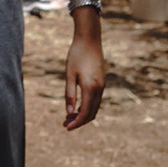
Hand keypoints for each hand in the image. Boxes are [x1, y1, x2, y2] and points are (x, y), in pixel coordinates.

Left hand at [64, 8, 105, 129]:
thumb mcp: (69, 74)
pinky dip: (87, 107)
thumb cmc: (77, 55)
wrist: (89, 39)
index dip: (76, 123)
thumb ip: (69, 94)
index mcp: (91, 88)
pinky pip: (96, 100)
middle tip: (65, 123)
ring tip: (69, 116)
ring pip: (95, 107)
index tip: (66, 127)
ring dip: (83, 115)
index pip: (86, 113)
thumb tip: (69, 113)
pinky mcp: (101, 81)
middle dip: (79, 121)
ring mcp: (102, 85)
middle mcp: (99, 89)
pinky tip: (77, 106)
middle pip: (92, 113)